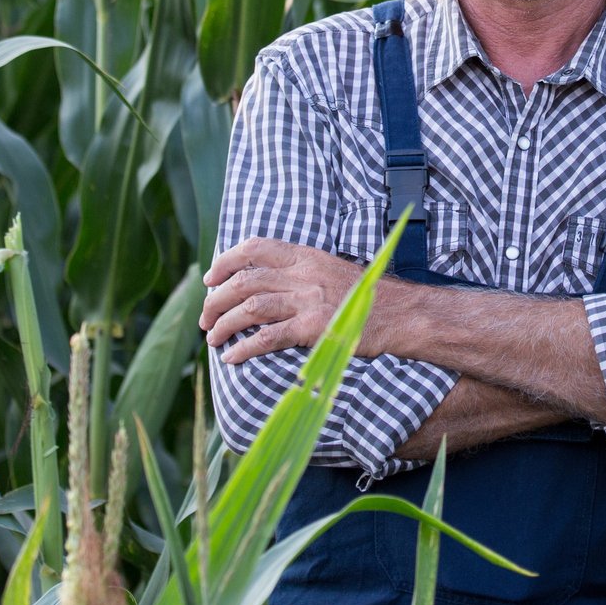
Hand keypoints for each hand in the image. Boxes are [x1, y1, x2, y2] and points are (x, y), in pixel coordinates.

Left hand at [200, 238, 364, 364]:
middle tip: (205, 318)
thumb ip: (300, 271)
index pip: (255, 248)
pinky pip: (267, 337)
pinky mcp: (312, 328)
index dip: (225, 261)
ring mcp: (307, 301)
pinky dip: (244, 347)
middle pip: (244, 281)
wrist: (400, 313)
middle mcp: (303, 274)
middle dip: (216, 300)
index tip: (209, 279)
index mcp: (306, 256)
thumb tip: (265, 281)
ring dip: (224, 324)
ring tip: (212, 338)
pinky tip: (231, 356)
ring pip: (250, 308)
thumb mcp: (330, 269)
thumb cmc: (366, 295)